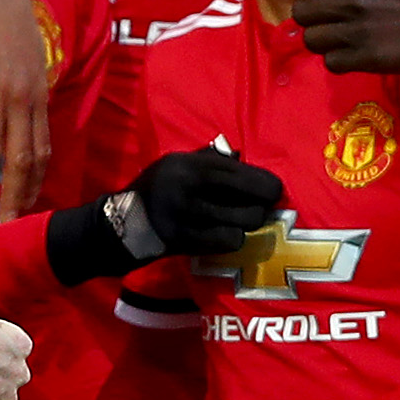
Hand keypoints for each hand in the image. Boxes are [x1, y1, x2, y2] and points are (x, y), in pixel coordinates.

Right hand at [0, 0, 51, 215]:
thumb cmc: (8, 20)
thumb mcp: (30, 59)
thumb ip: (27, 91)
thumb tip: (22, 115)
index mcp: (38, 97)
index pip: (41, 151)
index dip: (35, 184)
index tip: (26, 208)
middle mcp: (23, 100)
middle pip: (22, 160)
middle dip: (14, 198)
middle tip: (4, 227)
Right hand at [123, 146, 289, 257]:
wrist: (123, 224)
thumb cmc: (156, 189)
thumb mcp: (175, 164)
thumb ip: (207, 159)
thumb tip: (240, 157)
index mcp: (187, 166)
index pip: (234, 173)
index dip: (261, 182)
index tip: (276, 189)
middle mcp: (187, 188)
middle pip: (245, 200)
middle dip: (259, 206)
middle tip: (262, 208)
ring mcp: (185, 217)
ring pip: (240, 223)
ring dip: (247, 224)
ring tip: (243, 221)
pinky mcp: (185, 241)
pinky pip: (226, 242)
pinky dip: (233, 238)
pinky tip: (227, 234)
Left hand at [281, 0, 399, 72]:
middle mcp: (352, 2)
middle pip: (301, 13)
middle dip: (311, 18)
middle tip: (327, 22)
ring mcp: (359, 32)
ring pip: (312, 41)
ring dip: (324, 42)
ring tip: (341, 41)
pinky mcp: (370, 59)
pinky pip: (332, 63)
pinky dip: (339, 61)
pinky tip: (354, 56)